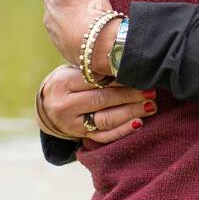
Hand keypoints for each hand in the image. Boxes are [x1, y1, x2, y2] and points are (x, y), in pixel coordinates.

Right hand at [36, 64, 155, 145]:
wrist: (48, 105)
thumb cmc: (70, 81)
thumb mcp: (74, 70)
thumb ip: (95, 68)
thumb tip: (128, 63)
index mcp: (63, 83)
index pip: (95, 80)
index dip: (120, 78)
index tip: (139, 75)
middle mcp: (65, 105)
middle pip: (102, 100)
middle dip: (130, 96)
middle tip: (150, 91)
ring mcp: (72, 124)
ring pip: (105, 120)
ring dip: (131, 113)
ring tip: (151, 106)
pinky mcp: (80, 136)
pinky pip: (104, 136)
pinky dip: (123, 130)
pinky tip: (139, 123)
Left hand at [40, 0, 112, 67]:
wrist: (101, 46)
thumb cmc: (89, 8)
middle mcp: (50, 17)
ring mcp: (58, 34)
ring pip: (62, 17)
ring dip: (70, 12)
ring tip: (86, 9)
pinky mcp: (69, 49)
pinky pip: (71, 35)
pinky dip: (77, 29)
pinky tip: (89, 28)